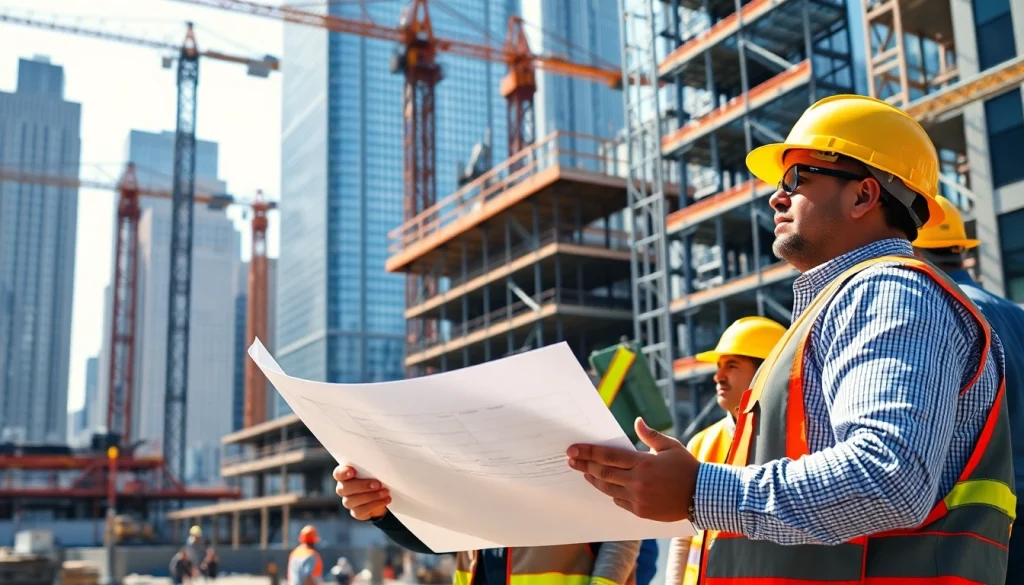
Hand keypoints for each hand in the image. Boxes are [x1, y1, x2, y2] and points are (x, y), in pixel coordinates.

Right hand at [333, 465, 390, 520]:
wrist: (382, 493)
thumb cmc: (375, 476)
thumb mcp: (374, 469)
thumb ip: (371, 467)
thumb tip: (380, 464)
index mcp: (344, 474)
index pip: (338, 474)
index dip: (343, 473)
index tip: (353, 472)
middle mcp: (343, 488)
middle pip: (344, 488)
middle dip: (362, 486)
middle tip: (378, 484)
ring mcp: (348, 501)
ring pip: (352, 501)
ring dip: (371, 496)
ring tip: (385, 492)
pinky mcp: (355, 512)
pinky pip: (360, 511)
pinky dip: (374, 505)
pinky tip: (385, 500)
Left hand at [567, 418, 699, 520]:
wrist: (703, 496)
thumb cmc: (687, 468)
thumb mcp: (671, 446)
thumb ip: (650, 435)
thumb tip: (637, 421)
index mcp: (643, 463)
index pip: (608, 456)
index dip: (588, 452)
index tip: (573, 450)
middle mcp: (638, 482)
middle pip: (603, 473)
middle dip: (584, 466)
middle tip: (570, 460)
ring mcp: (638, 499)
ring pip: (608, 489)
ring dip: (594, 480)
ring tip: (584, 473)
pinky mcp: (641, 512)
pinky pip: (620, 502)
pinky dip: (611, 493)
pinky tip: (606, 486)